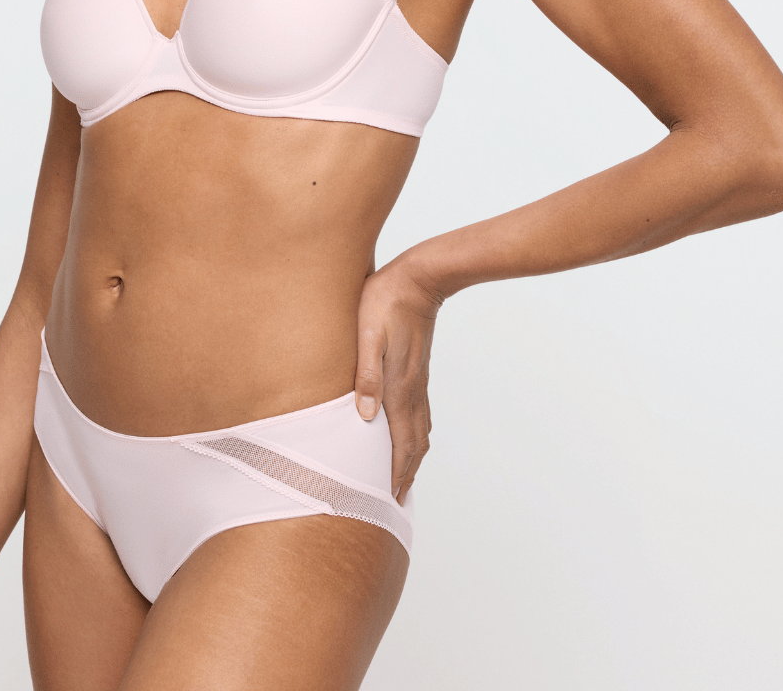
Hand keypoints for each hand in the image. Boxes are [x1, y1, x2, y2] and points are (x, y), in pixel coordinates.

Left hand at [354, 254, 443, 505]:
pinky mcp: (418, 371)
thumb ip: (366, 376)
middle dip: (405, 475)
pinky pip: (419, 414)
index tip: (390, 501)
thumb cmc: (385, 302)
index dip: (395, 475)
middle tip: (395, 502)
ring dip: (412, 458)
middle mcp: (412, 390)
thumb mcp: (367, 335)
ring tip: (402, 478)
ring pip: (420, 431)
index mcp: (399, 387)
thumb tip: (362, 417)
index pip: (400, 444)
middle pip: (414, 445)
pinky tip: (406, 436)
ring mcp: (418, 381)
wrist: (419, 279)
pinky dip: (415, 436)